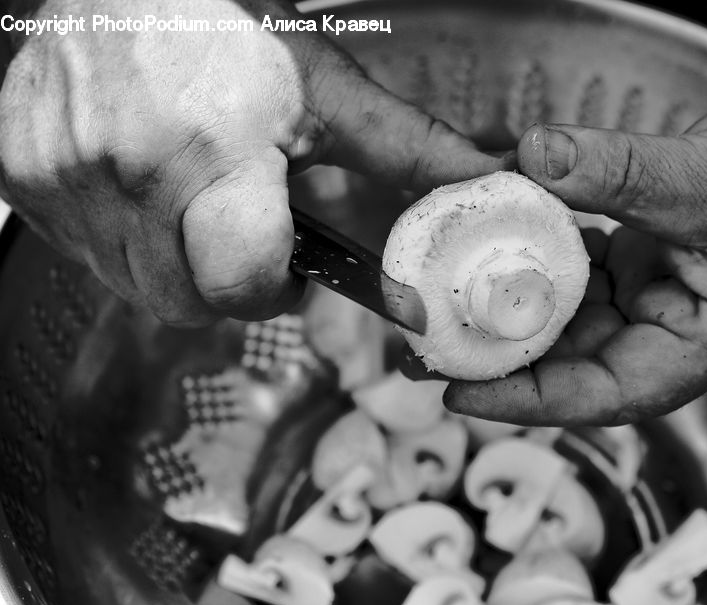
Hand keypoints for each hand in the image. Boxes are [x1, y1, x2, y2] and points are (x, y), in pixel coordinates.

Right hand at [0, 0, 502, 325]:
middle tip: (244, 234)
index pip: (241, 285)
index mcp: (214, 150)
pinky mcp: (25, 180)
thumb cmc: (229, 27)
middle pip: (185, 303)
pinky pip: (87, 254)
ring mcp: (64, 178)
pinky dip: (127, 242)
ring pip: (136, 287)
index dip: (273, 288)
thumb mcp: (328, 89)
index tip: (286, 265)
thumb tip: (488, 186)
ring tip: (198, 204)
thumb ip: (410, 150)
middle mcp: (126, 170)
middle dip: (227, 286)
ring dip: (178, 267)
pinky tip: (147, 191)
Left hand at [443, 54, 706, 424]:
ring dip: (514, 310)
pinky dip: (541, 262)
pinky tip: (503, 245)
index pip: (608, 393)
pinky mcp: (645, 260)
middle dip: (505, 358)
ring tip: (449, 301)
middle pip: (576, 364)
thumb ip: (626, 173)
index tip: (461, 392)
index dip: (531, 399)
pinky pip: (580, 274)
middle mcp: (678, 330)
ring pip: (572, 320)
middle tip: (431, 347)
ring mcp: (659, 296)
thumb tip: (535, 159)